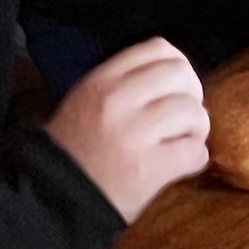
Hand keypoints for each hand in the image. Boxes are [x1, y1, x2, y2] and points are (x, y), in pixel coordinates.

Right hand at [48, 36, 209, 220]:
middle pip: (181, 74)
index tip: (175, 86)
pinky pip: (194, 151)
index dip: (177, 65)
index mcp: (101, 80)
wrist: (53, 199)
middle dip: (192, 95)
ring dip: (196, 129)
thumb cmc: (72, 151)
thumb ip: (123, 83)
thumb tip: (174, 75)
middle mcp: (117, 100)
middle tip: (184, 116)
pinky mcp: (149, 169)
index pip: (157, 48)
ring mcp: (134, 134)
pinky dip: (195, 158)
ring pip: (192, 112)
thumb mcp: (85, 100)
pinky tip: (182, 164)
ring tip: (182, 142)